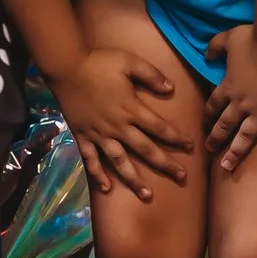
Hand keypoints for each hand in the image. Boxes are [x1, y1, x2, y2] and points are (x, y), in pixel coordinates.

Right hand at [54, 45, 192, 200]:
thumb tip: (171, 89)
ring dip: (134, 179)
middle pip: (146, 149)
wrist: (65, 67)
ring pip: (120, 161)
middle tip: (182, 177)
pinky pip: (91, 159)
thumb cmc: (99, 62)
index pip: (160, 128)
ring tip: (147, 195)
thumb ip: (151, 75)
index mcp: (131, 108)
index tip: (191, 146)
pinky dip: (98, 175)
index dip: (177, 138)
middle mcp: (117, 126)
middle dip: (165, 164)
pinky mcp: (83, 136)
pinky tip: (106, 189)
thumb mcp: (129, 61)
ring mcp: (99, 134)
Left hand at [202, 27, 256, 175]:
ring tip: (228, 166)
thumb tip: (205, 55)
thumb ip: (214, 47)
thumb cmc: (254, 39)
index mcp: (228, 87)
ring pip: (245, 137)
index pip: (213, 106)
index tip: (204, 126)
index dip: (207, 117)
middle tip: (209, 150)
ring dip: (235, 153)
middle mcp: (241, 104)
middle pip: (225, 126)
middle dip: (215, 139)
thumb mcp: (227, 38)